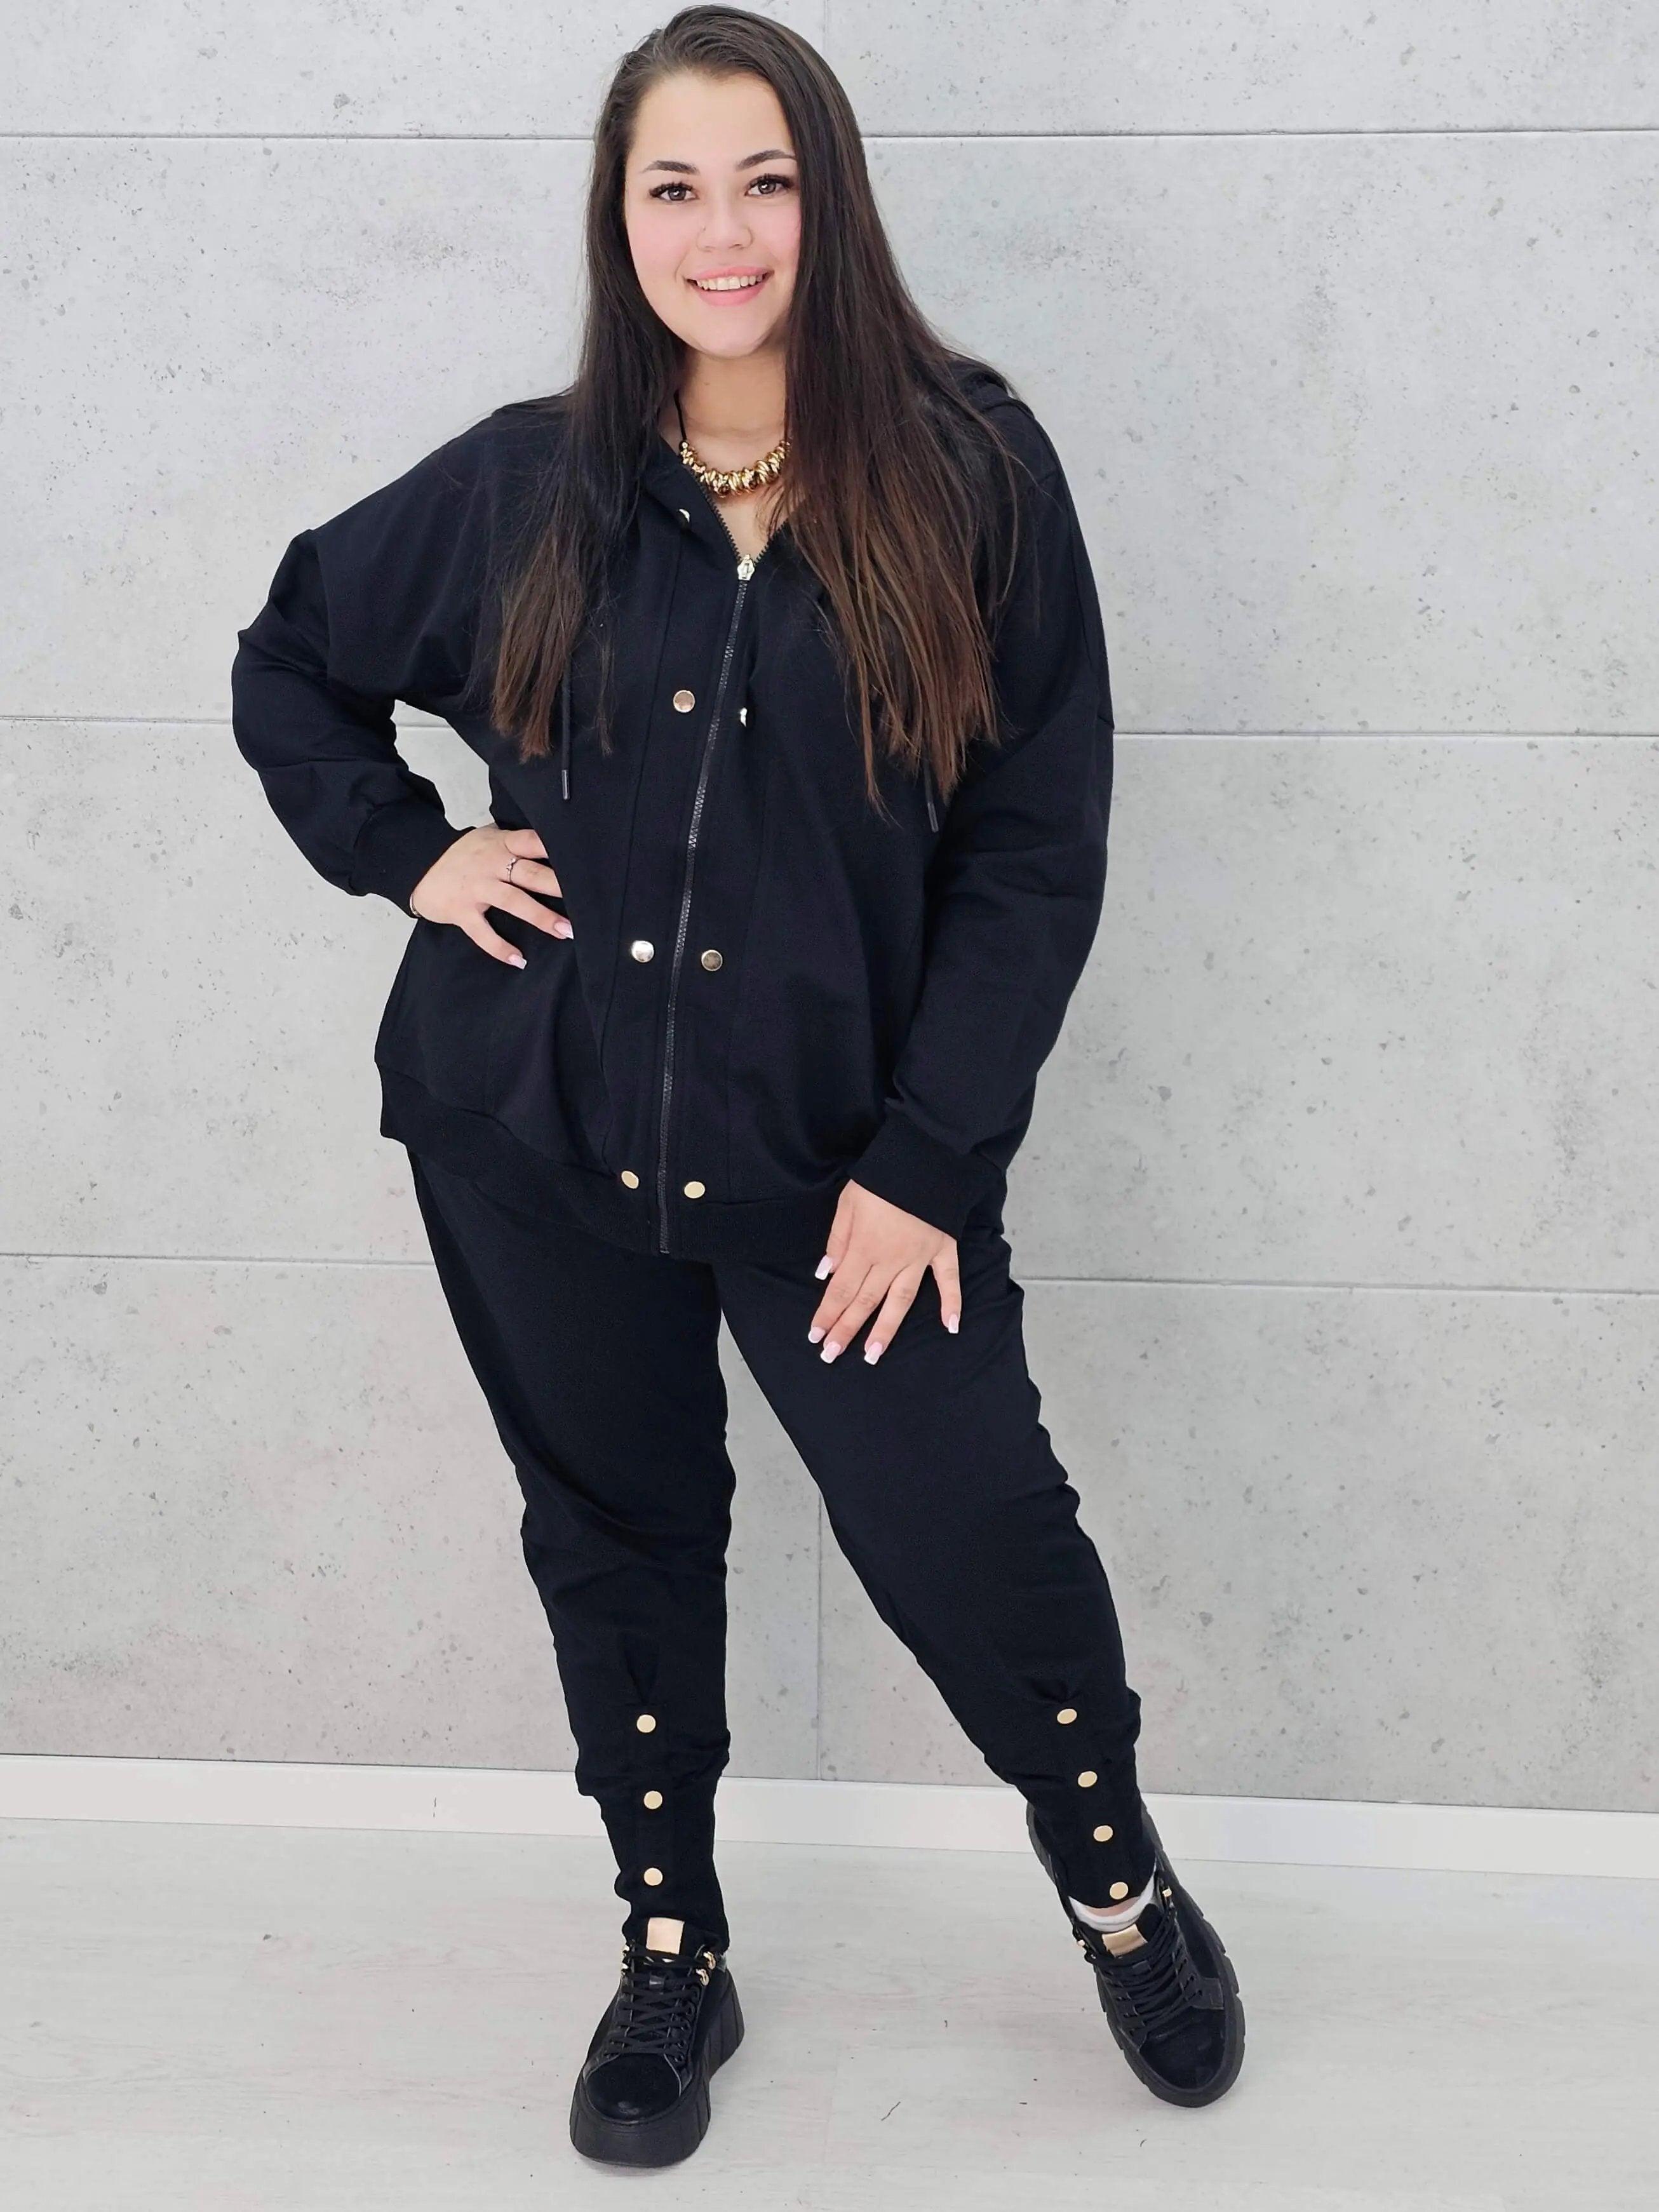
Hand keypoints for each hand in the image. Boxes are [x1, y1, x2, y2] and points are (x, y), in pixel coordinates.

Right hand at [408, 826, 569, 968]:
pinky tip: (519, 961)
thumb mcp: (487, 838)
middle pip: (528, 873)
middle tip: (585, 899)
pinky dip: (500, 948)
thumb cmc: (464, 855)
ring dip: (540, 917)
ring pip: (513, 902)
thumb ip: (514, 841)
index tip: (579, 856)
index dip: (553, 846)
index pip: (530, 841)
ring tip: (565, 931)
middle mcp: (491, 864)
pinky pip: (483, 933)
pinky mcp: (462, 912)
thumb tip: (553, 842)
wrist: (419, 866)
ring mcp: (476, 889)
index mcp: (501, 844)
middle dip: (556, 886)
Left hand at [808, 1179, 961, 1363]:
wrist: (922, 1160)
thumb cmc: (881, 1179)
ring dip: (886, 1330)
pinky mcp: (943, 1249)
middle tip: (831, 1355)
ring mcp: (919, 1258)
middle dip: (846, 1330)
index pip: (840, 1290)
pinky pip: (949, 1281)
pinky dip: (952, 1304)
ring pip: (900, 1301)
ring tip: (873, 1354)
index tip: (816, 1336)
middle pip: (864, 1301)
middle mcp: (890, 1260)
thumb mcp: (848, 1204)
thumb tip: (825, 1273)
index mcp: (864, 1247)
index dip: (827, 1314)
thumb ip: (837, 1240)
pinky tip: (950, 1327)